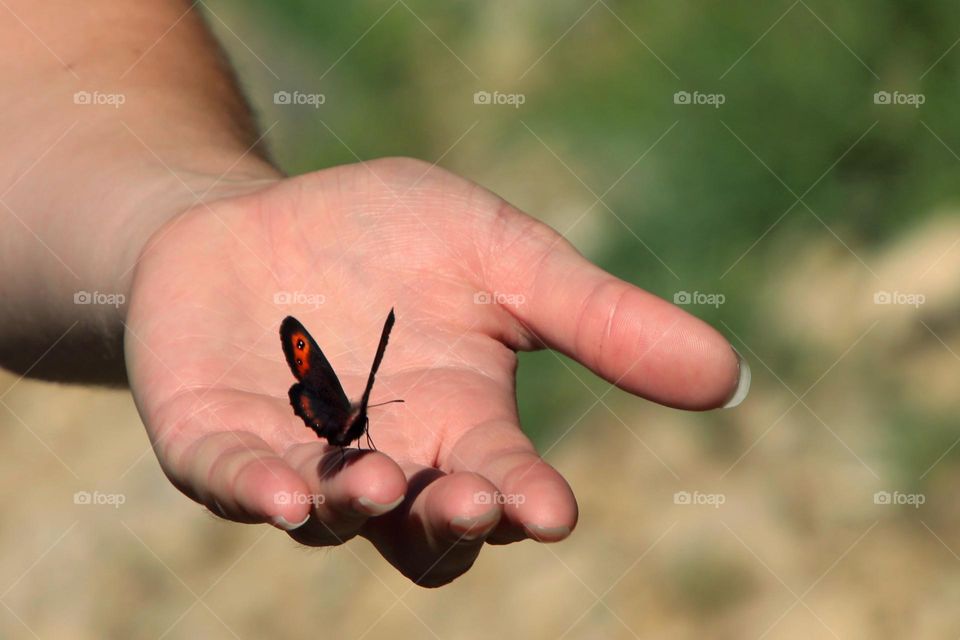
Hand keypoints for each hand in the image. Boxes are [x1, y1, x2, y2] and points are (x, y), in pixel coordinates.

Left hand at [124, 157, 744, 585]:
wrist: (263, 220)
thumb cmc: (389, 237)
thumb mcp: (504, 256)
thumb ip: (600, 320)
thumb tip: (729, 376)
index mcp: (462, 423)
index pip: (505, 481)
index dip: (527, 501)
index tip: (551, 512)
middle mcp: (388, 458)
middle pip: (427, 527)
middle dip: (451, 520)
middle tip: (470, 498)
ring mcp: (299, 457)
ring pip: (337, 518)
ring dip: (359, 508)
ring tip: (373, 485)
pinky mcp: (217, 439)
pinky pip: (235, 481)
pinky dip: (257, 491)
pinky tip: (282, 493)